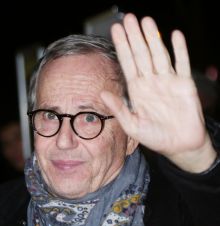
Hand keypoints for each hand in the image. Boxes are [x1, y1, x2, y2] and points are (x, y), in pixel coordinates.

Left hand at [101, 13, 216, 172]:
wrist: (179, 145)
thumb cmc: (155, 137)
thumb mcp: (132, 125)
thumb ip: (118, 109)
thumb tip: (102, 93)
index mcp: (137, 90)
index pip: (127, 63)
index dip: (122, 46)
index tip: (116, 30)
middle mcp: (151, 82)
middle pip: (141, 54)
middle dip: (134, 36)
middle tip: (128, 18)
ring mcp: (168, 81)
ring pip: (159, 54)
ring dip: (153, 38)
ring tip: (145, 21)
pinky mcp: (185, 84)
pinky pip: (182, 63)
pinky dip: (180, 50)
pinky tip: (174, 35)